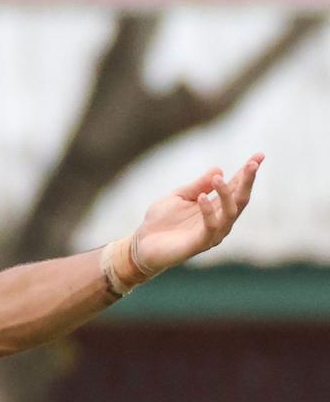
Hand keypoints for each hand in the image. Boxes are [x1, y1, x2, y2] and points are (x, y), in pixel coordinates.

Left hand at [133, 153, 262, 272]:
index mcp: (215, 207)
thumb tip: (219, 169)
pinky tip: (201, 197)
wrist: (141, 245)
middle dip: (247, 181)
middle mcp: (219, 220)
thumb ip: (197, 185)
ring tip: (218, 178)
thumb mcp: (178, 196)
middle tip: (253, 163)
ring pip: (230, 212)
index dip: (247, 172)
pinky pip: (210, 227)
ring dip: (226, 194)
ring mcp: (212, 233)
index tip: (259, 156)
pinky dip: (207, 211)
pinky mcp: (200, 244)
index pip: (236, 188)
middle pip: (240, 199)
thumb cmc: (160, 222)